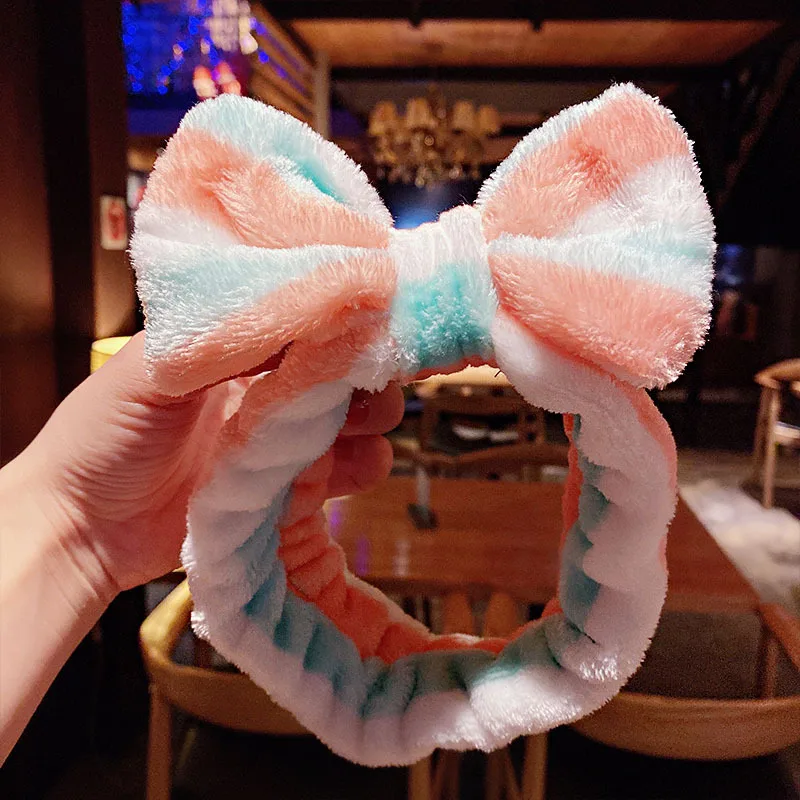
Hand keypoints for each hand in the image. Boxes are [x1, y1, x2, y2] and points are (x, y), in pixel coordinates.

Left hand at [16, 333, 403, 598]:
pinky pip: (340, 474)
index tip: (382, 316)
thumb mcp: (154, 369)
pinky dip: (361, 466)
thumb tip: (304, 302)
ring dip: (373, 418)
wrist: (82, 529)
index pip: (304, 321)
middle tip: (379, 375)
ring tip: (368, 424)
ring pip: (350, 420)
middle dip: (368, 370)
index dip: (345, 318)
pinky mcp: (285, 490)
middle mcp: (262, 388)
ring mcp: (277, 440)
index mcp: (234, 347)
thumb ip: (225, 335)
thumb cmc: (102, 435)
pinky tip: (362, 463)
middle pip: (339, 369)